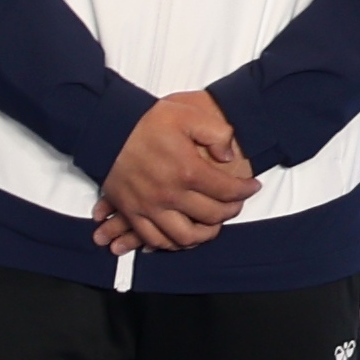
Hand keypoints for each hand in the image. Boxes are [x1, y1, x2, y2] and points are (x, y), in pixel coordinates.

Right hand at [93, 91, 254, 251]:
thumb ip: (217, 134)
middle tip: (235, 204)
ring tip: (212, 224)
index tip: (252, 186)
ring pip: (184, 237)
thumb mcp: (189, 115)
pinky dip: (170, 243)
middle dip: (230, 212)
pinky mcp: (131, 211)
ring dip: (203, 235)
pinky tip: (182, 234)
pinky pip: (153, 239)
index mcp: (187, 171)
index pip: (228, 192)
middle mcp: (169, 194)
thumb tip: (229, 157)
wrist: (106, 128)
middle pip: (211, 217)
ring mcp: (148, 207)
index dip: (246, 191)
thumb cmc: (146, 121)